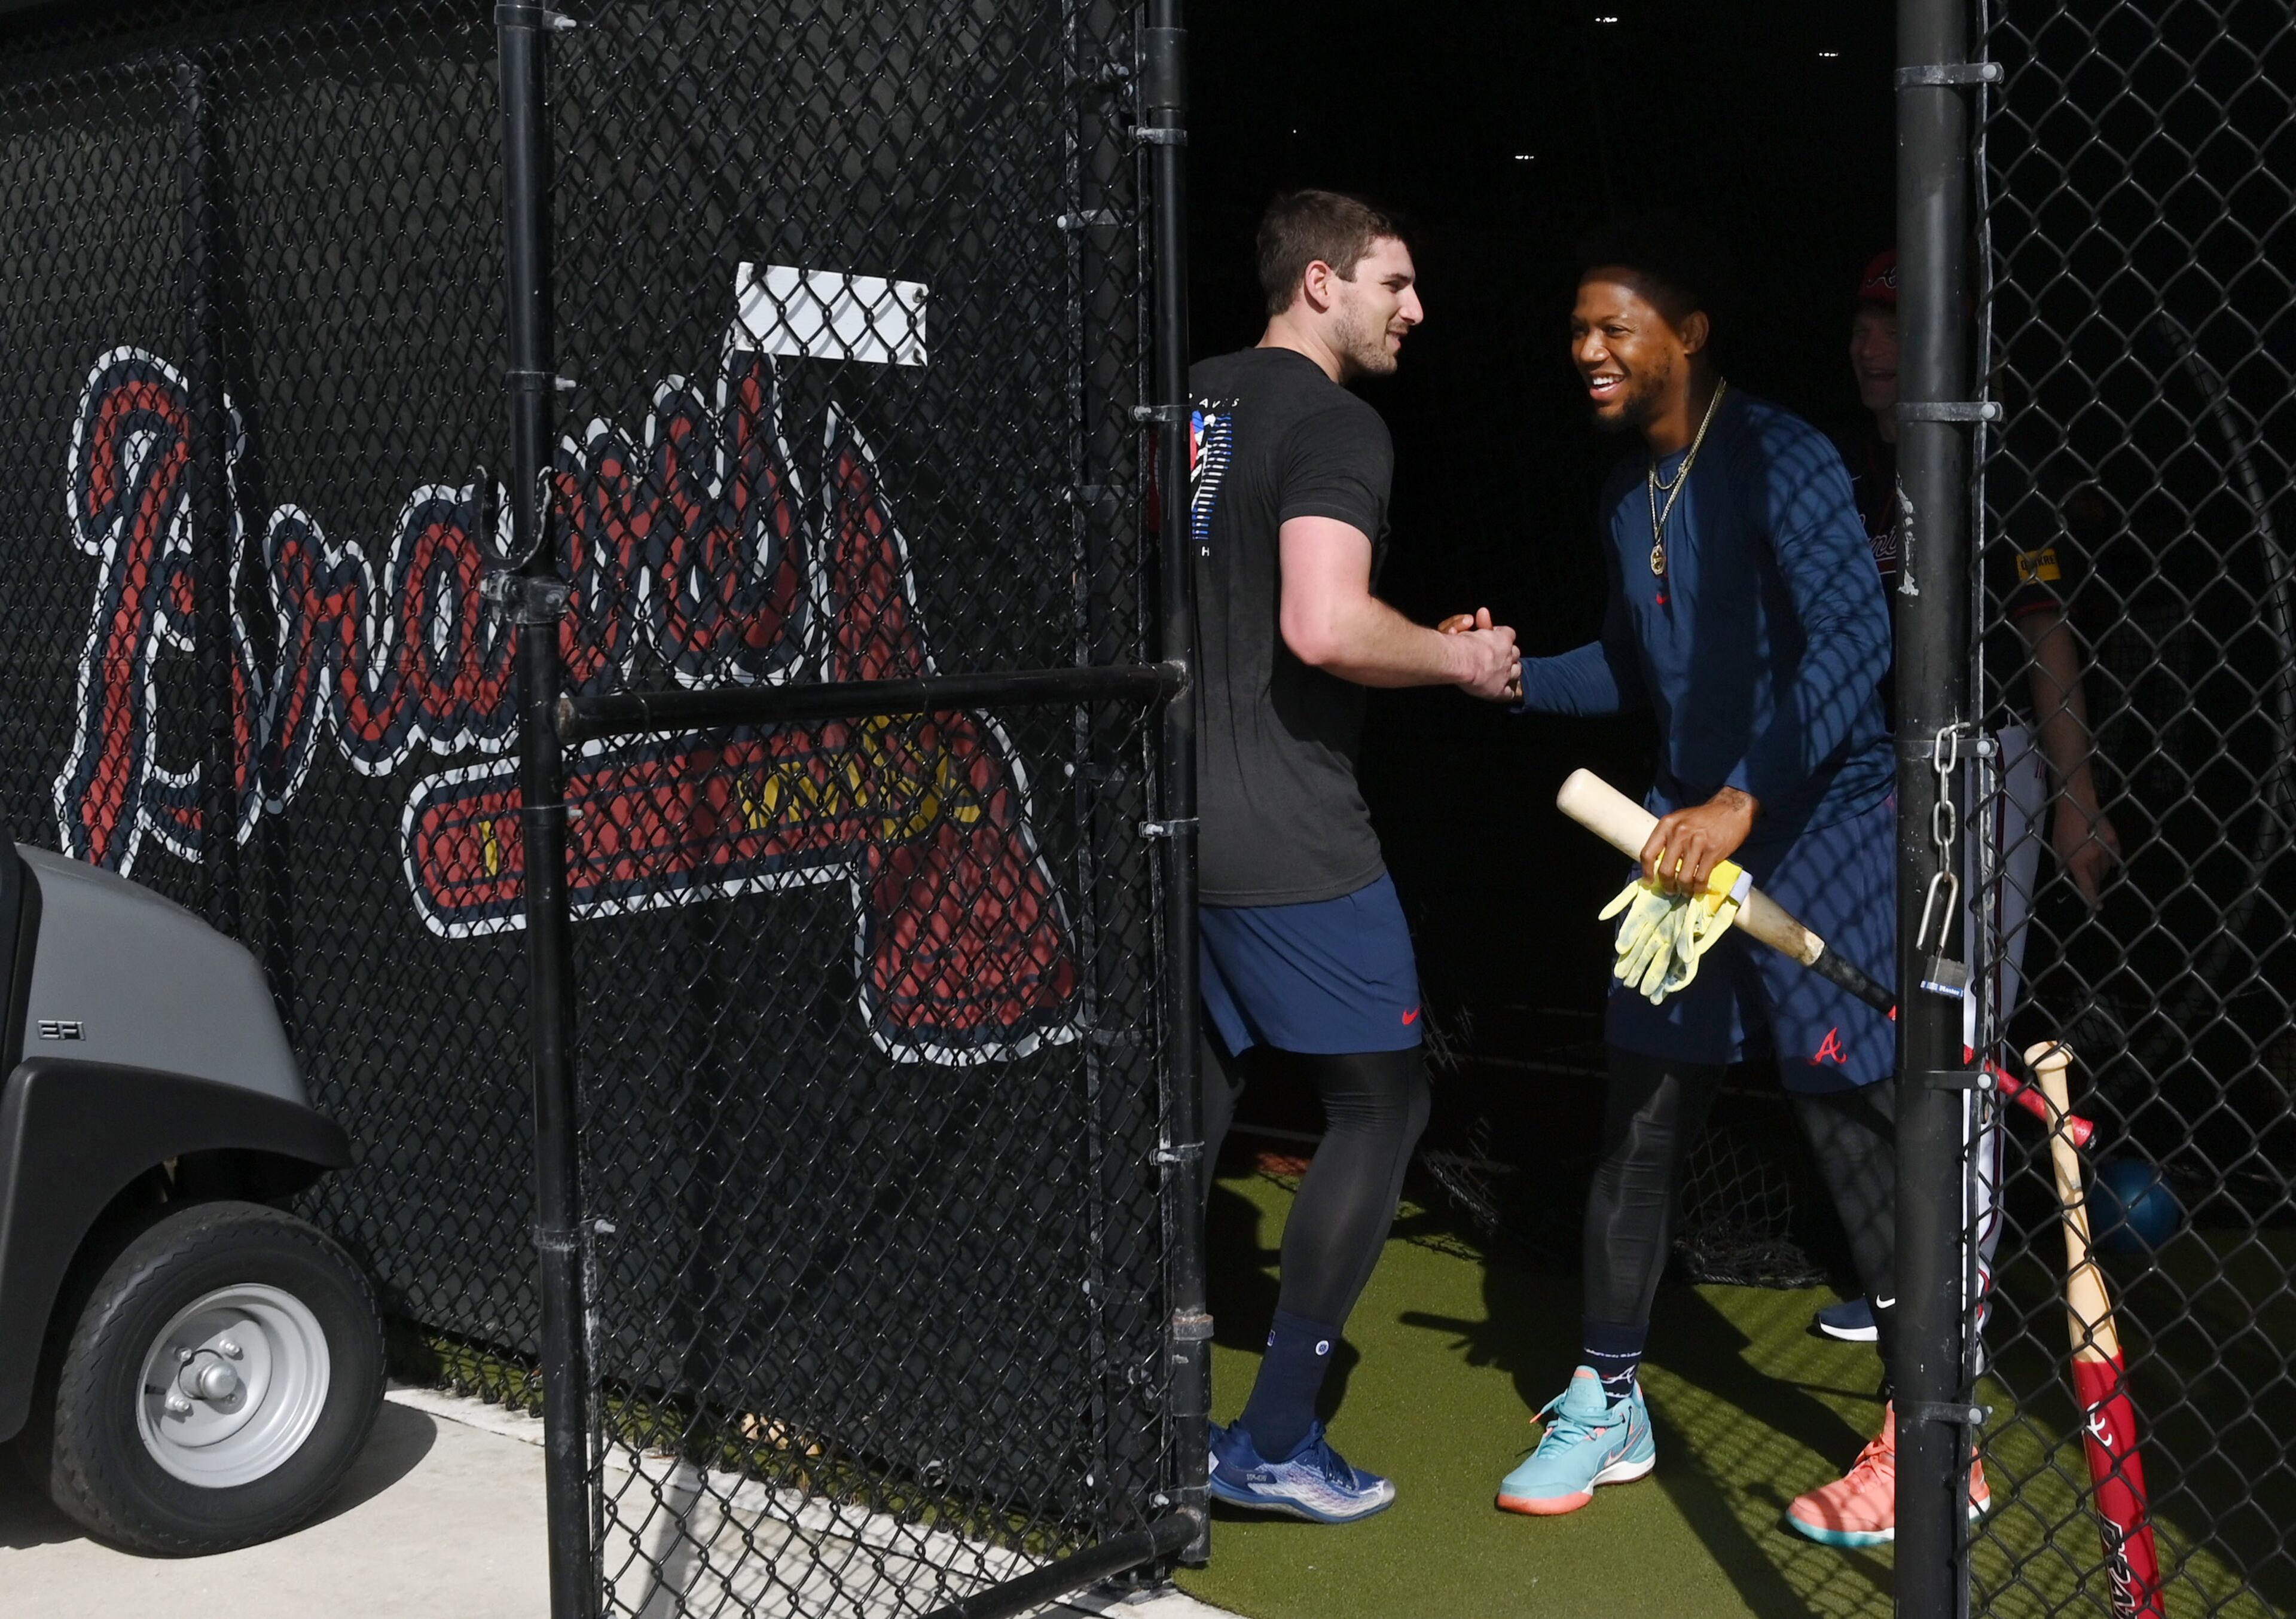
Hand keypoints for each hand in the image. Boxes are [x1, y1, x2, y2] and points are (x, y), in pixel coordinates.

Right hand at [1438, 607, 1522, 700]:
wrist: (1461, 661)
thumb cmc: (1463, 642)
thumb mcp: (1471, 626)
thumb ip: (1480, 622)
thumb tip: (1483, 611)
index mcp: (1503, 639)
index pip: (1509, 634)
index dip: (1502, 636)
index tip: (1493, 637)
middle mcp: (1508, 656)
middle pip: (1515, 653)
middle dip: (1509, 654)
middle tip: (1498, 656)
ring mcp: (1506, 674)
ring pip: (1516, 671)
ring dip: (1511, 671)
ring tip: (1503, 673)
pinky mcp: (1500, 690)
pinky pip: (1509, 693)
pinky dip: (1507, 692)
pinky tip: (1503, 692)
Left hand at [1641, 787, 1757, 892]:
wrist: (1731, 809)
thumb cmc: (1703, 818)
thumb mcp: (1680, 821)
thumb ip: (1668, 838)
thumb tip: (1658, 864)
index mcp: (1666, 825)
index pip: (1648, 853)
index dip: (1646, 871)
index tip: (1649, 882)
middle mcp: (1679, 833)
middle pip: (1665, 869)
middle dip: (1667, 885)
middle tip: (1670, 890)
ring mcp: (1696, 842)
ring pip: (1683, 877)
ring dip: (1684, 889)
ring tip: (1685, 891)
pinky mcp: (1713, 851)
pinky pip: (1701, 877)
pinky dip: (1699, 888)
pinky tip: (1699, 889)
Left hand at [2051, 797, 2120, 907]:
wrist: (2077, 803)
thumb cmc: (2061, 826)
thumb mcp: (2057, 848)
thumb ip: (2064, 865)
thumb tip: (2071, 877)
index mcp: (2077, 862)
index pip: (2087, 887)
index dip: (2091, 899)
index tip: (2096, 908)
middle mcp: (2094, 859)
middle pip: (2097, 879)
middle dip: (2093, 883)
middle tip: (2089, 881)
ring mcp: (2107, 849)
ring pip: (2106, 869)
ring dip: (2100, 871)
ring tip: (2092, 862)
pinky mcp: (2115, 841)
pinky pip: (2114, 857)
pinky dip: (2109, 859)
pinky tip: (2102, 852)